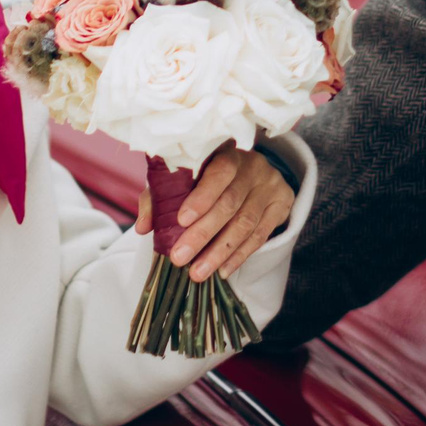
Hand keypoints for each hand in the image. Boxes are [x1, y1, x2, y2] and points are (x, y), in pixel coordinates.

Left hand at [134, 145, 295, 283]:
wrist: (255, 172)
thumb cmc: (209, 176)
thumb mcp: (185, 177)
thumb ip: (161, 197)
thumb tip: (142, 226)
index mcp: (227, 153)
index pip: (218, 172)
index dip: (201, 197)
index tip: (180, 221)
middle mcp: (253, 167)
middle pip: (229, 204)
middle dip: (202, 234)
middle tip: (179, 258)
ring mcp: (270, 186)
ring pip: (245, 224)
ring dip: (219, 252)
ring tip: (198, 273)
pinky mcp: (282, 204)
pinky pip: (261, 236)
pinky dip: (239, 256)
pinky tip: (222, 271)